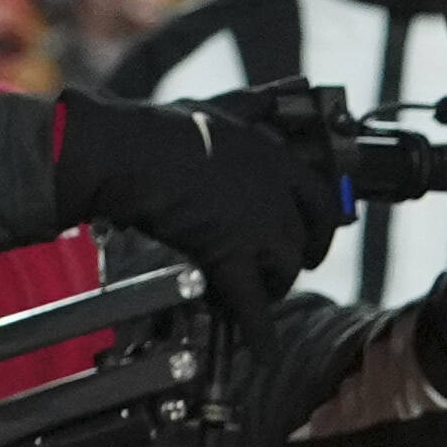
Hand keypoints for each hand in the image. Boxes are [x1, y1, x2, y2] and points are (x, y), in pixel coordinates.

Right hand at [48, 89, 340, 308]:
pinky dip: (260, 330)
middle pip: (304, 240)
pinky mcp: (228, 251)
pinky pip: (251, 300)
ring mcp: (256, 222)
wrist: (125, 152)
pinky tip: (265, 351)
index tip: (313, 240)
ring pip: (283, 269)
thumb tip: (278, 95)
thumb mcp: (223, 108)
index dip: (320, 226)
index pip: (321, 199)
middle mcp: (276, 191)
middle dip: (294, 261)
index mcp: (277, 158)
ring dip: (271, 287)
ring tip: (255, 296)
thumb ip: (257, 107)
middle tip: (282, 274)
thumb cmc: (162, 129)